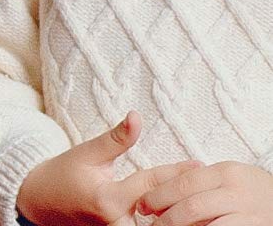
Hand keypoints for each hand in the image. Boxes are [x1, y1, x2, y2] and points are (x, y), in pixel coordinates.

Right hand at [18, 113, 201, 225]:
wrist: (40, 201)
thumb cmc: (62, 174)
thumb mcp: (86, 152)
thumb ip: (115, 138)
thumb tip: (136, 117)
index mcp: (108, 199)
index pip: (151, 184)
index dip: (176, 173)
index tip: (199, 165)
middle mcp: (116, 222)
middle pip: (161, 210)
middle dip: (183, 199)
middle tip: (208, 186)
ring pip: (157, 225)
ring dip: (177, 212)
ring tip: (200, 200)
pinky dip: (164, 219)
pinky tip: (180, 211)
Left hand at [136, 161, 272, 225]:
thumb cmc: (252, 189)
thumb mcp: (228, 177)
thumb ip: (201, 183)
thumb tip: (161, 195)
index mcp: (225, 172)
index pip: (183, 183)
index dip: (159, 195)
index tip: (142, 205)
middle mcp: (236, 192)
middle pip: (191, 205)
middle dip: (166, 217)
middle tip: (151, 224)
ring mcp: (248, 214)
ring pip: (205, 224)